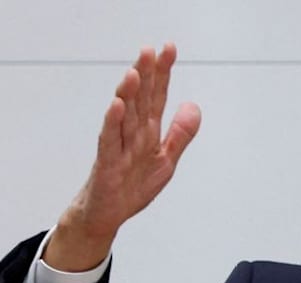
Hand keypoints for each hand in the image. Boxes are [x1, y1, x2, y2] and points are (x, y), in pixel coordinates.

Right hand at [44, 43, 201, 270]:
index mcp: (147, 132)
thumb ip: (180, 134)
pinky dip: (112, 124)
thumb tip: (194, 106)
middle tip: (150, 49)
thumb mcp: (165, 161)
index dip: (163, 73)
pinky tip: (116, 106)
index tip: (169, 48)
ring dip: (129, 94)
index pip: (156, 97)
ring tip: (135, 72)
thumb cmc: (131, 187)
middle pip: (140, 101)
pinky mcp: (107, 165)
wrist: (106, 215)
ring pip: (124, 117)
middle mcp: (132, 135)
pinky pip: (109, 142)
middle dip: (146, 75)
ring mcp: (118, 148)